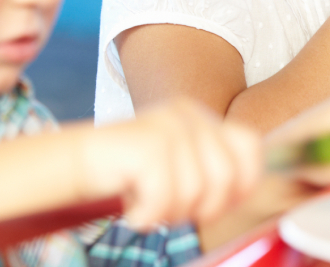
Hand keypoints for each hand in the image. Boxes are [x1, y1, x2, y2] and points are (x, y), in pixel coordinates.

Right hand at [78, 98, 261, 229]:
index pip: (250, 145)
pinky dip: (148, 215)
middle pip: (227, 176)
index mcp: (203, 116)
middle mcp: (189, 114)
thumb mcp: (183, 167)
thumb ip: (215, 170)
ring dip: (172, 214)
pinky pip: (166, 198)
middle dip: (206, 208)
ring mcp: (169, 126)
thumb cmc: (132, 175)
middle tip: (175, 211)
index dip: (244, 182)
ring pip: (197, 192)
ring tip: (149, 207)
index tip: (219, 204)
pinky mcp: (148, 143)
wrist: (76, 163)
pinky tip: (134, 211)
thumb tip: (253, 190)